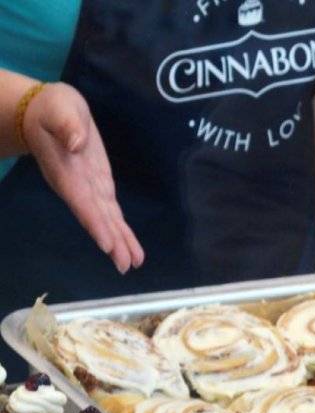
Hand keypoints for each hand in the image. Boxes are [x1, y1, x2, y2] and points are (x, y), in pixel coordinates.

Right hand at [21, 82, 142, 272]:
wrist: (45, 113)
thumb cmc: (52, 109)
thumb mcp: (60, 109)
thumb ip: (68, 125)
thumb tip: (78, 142)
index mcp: (66, 171)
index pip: (81, 200)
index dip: (93, 221)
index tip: (106, 243)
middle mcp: (77, 186)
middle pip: (95, 217)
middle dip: (111, 241)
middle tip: (125, 265)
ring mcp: (88, 188)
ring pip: (105, 218)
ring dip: (119, 241)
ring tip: (133, 264)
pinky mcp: (98, 185)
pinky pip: (110, 211)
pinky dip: (120, 228)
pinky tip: (130, 246)